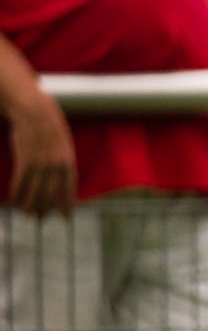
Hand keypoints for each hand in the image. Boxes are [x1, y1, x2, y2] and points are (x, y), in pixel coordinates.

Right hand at [6, 90, 76, 215]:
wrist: (34, 111)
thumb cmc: (48, 127)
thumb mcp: (63, 144)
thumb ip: (63, 161)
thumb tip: (62, 177)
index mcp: (68, 161)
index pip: (69, 188)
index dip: (67, 204)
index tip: (66, 217)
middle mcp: (56, 165)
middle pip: (51, 193)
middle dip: (46, 208)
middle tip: (40, 219)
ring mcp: (41, 162)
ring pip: (36, 190)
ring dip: (30, 204)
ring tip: (27, 214)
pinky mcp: (25, 158)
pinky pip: (21, 181)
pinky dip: (18, 192)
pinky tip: (14, 201)